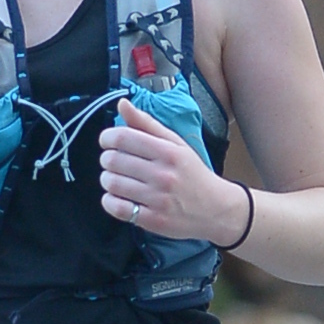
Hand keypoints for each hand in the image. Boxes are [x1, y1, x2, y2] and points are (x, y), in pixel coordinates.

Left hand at [98, 102, 237, 241]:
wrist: (216, 209)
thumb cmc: (192, 173)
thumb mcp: (175, 144)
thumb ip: (146, 124)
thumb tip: (122, 103)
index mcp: (168, 152)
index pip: (122, 138)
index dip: (107, 138)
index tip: (107, 142)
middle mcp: (163, 175)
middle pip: (113, 160)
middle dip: (107, 159)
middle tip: (114, 162)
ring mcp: (158, 199)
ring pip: (112, 183)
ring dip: (107, 180)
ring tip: (116, 179)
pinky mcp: (153, 220)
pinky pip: (117, 208)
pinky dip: (109, 201)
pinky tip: (117, 197)